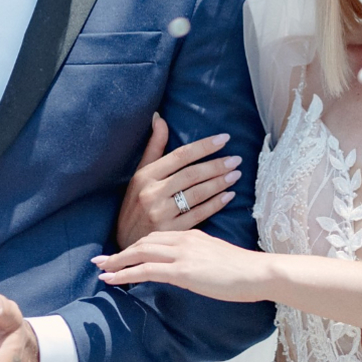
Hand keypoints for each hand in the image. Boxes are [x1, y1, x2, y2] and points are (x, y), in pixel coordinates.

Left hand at [94, 229, 266, 302]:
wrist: (257, 271)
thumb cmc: (242, 269)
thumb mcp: (216, 256)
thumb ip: (199, 256)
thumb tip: (189, 267)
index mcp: (191, 234)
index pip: (157, 236)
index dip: (136, 243)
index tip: (121, 251)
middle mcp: (183, 239)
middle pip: (144, 241)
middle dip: (120, 251)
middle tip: (101, 260)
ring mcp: (182, 253)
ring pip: (140, 252)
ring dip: (117, 261)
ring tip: (101, 270)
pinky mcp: (182, 270)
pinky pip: (146, 270)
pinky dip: (125, 273)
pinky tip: (112, 280)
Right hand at [115, 113, 241, 249]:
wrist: (125, 244)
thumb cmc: (134, 205)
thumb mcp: (139, 174)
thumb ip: (153, 147)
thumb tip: (159, 117)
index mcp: (145, 176)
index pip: (180, 156)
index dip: (203, 146)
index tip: (224, 139)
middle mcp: (152, 193)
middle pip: (191, 174)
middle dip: (217, 165)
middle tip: (236, 159)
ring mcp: (161, 213)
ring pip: (197, 194)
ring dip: (219, 183)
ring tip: (236, 174)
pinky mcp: (170, 231)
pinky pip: (198, 214)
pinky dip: (215, 204)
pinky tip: (229, 196)